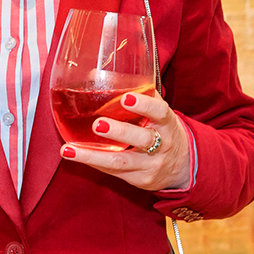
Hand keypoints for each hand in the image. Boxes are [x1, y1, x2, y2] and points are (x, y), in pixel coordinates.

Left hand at [59, 91, 193, 191]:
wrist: (182, 166)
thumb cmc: (164, 130)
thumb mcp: (160, 113)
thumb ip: (140, 95)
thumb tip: (96, 74)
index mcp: (168, 123)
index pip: (160, 112)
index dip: (144, 105)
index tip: (126, 98)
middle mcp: (162, 145)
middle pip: (142, 139)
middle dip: (119, 132)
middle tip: (97, 124)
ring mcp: (150, 165)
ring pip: (121, 162)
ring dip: (93, 156)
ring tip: (70, 149)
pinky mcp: (139, 180)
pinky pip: (113, 171)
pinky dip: (93, 162)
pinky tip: (75, 155)